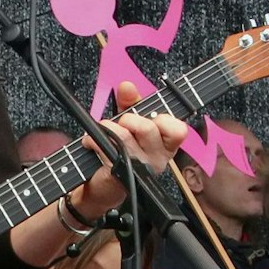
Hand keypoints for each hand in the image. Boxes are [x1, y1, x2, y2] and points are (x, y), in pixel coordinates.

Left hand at [69, 83, 192, 218]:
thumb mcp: (129, 120)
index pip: (178, 130)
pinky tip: (90, 142)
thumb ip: (130, 101)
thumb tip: (127, 86)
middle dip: (129, 119)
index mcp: (166, 144)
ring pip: (126, 138)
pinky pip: (105, 148)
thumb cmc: (120, 149)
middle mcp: (158, 158)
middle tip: (122, 124)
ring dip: (109, 129)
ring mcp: (140, 169)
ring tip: (103, 131)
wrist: (100, 182)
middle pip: (149, 128)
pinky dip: (92, 140)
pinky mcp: (120, 175)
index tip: (149, 116)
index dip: (163, 119)